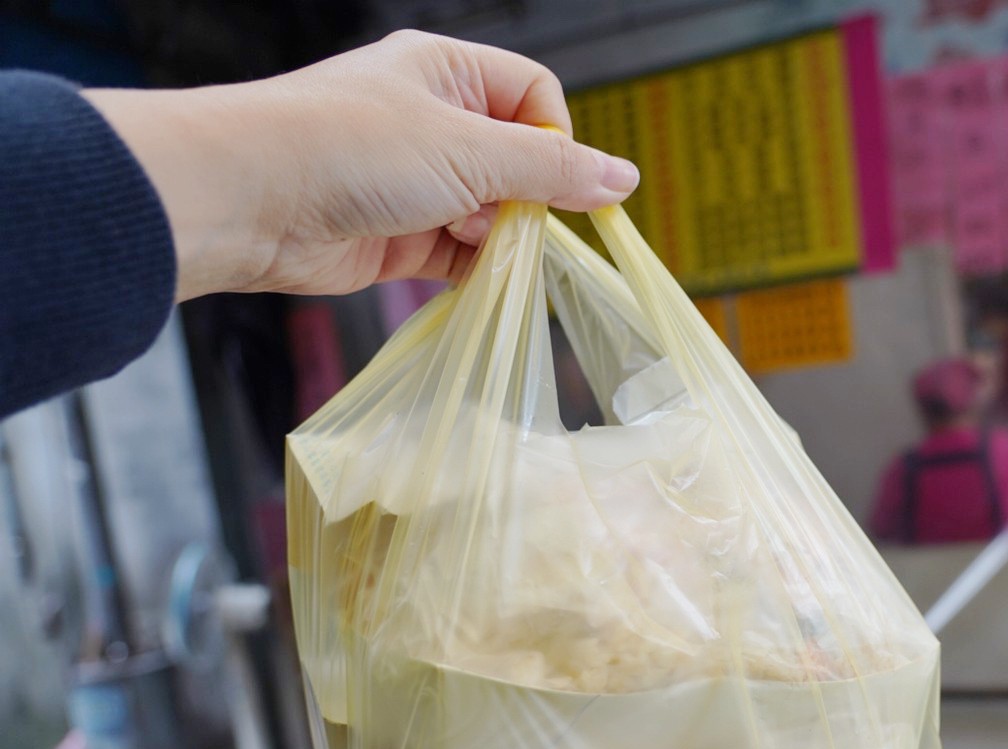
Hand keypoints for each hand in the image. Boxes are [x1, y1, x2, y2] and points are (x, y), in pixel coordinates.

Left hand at [84, 31, 638, 300]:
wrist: (245, 201)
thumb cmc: (345, 147)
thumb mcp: (467, 151)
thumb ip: (551, 171)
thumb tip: (624, 179)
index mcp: (447, 73)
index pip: (535, 97)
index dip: (556, 141)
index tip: (556, 182)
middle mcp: (431, 121)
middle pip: (518, 161)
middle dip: (528, 198)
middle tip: (517, 222)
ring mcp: (414, 181)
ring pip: (493, 214)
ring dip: (501, 239)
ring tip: (478, 245)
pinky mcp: (398, 236)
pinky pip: (461, 256)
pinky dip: (477, 270)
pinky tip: (476, 278)